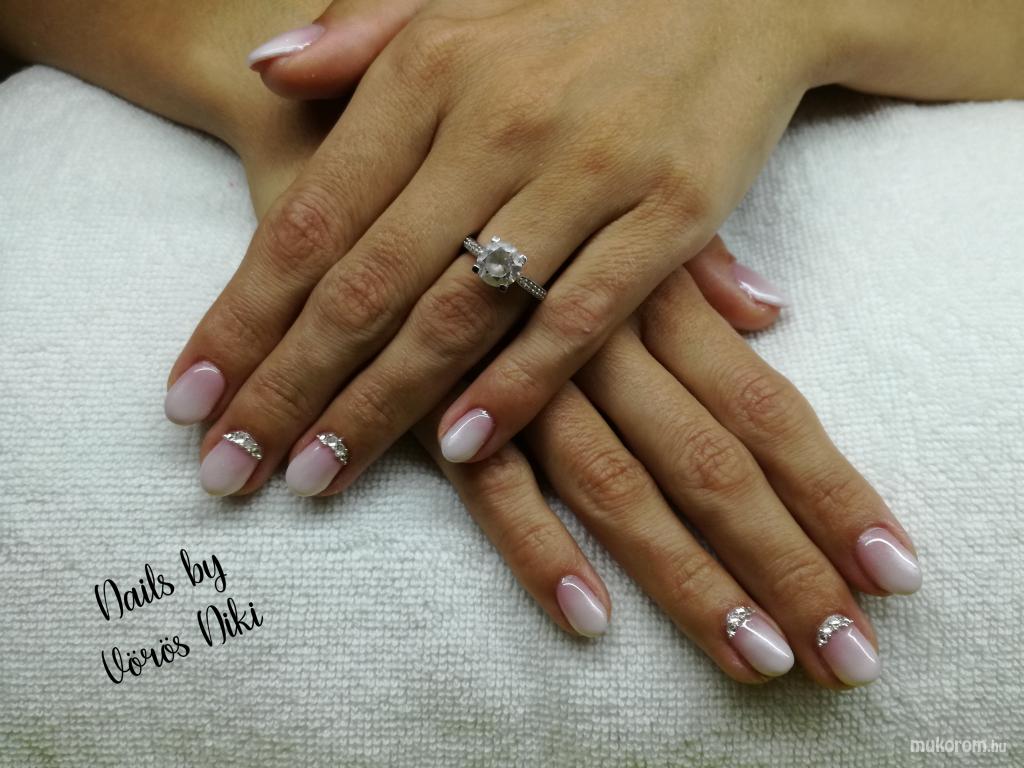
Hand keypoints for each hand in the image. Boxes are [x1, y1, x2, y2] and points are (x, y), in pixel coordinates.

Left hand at [168, 0, 826, 494]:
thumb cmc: (582, 10)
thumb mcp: (459, 0)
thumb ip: (356, 37)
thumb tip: (261, 70)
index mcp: (431, 73)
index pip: (310, 217)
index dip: (242, 317)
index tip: (191, 398)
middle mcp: (497, 123)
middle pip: (366, 284)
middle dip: (289, 387)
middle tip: (231, 469)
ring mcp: (586, 172)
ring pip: (459, 313)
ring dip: (380, 406)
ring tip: (314, 476)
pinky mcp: (670, 216)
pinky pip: (577, 319)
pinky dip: (517, 387)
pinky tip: (460, 448)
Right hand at [230, 91, 914, 689]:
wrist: (358, 144)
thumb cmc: (504, 173)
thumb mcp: (611, 196)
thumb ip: (691, 263)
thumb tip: (769, 308)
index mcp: (655, 293)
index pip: (769, 410)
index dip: (833, 493)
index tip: (890, 572)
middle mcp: (606, 342)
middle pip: (715, 468)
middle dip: (784, 563)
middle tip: (844, 656)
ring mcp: (523, 378)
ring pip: (622, 490)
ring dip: (688, 579)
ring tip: (755, 657)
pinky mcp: (439, 402)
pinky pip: (495, 489)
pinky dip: (541, 550)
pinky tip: (591, 618)